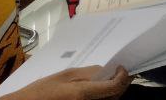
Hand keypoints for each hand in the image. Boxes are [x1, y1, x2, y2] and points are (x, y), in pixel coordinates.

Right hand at [9, 66, 130, 99]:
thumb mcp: (65, 75)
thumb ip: (88, 73)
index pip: (115, 86)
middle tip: (117, 73)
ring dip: (112, 91)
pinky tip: (97, 90)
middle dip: (119, 83)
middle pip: (115, 96)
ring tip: (106, 80)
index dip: (123, 76)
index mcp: (83, 93)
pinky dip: (102, 98)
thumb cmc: (42, 90)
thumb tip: (107, 71)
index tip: (121, 68)